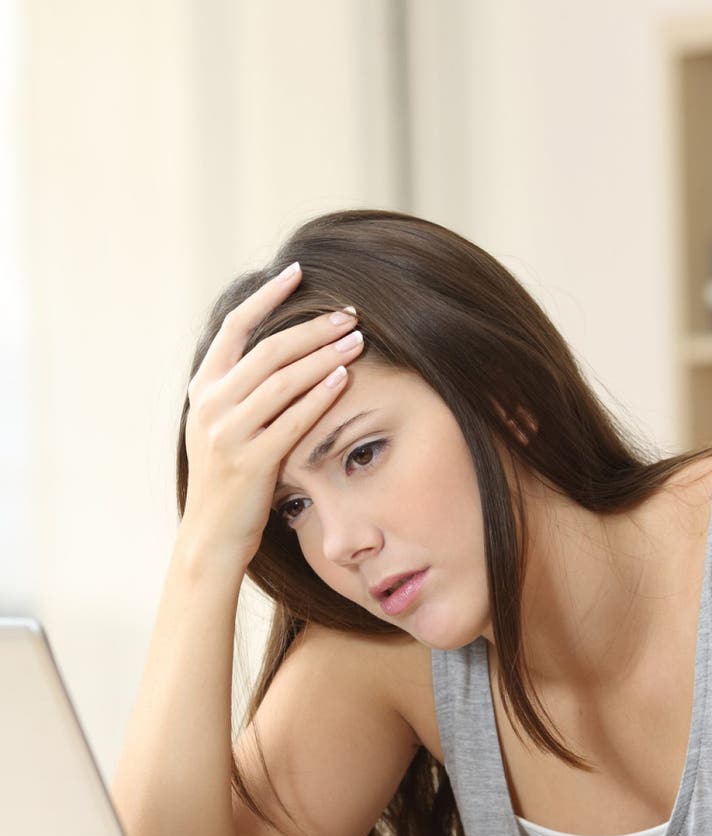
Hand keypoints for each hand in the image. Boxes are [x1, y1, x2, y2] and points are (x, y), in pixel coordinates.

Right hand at [181, 263, 363, 574]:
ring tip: (357, 339)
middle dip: (312, 326)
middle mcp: (210, 406)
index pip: (234, 326)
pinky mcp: (250, 463)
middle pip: (268, 350)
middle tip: (348, 313)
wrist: (211, 537)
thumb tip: (285, 349)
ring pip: (282, 380)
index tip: (297, 272)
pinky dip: (319, 395)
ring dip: (323, 355)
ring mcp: (227, 434)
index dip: (267, 296)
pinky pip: (291, 420)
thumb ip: (244, 389)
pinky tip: (344, 378)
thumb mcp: (224, 427)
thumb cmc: (229, 481)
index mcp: (203, 389)